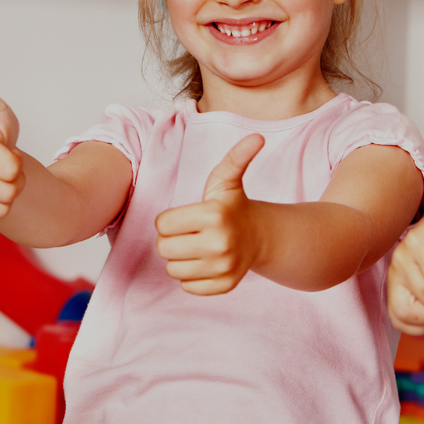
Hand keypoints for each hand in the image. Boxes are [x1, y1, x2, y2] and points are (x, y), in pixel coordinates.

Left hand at [154, 134, 265, 295]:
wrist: (261, 236)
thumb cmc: (234, 205)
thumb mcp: (228, 179)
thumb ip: (236, 157)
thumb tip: (257, 137)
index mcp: (214, 215)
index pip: (162, 225)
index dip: (169, 220)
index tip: (187, 216)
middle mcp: (220, 243)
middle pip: (164, 249)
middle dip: (171, 240)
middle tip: (189, 232)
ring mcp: (224, 267)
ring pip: (173, 270)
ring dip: (179, 259)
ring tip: (196, 247)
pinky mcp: (225, 285)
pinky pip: (187, 287)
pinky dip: (191, 276)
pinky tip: (205, 262)